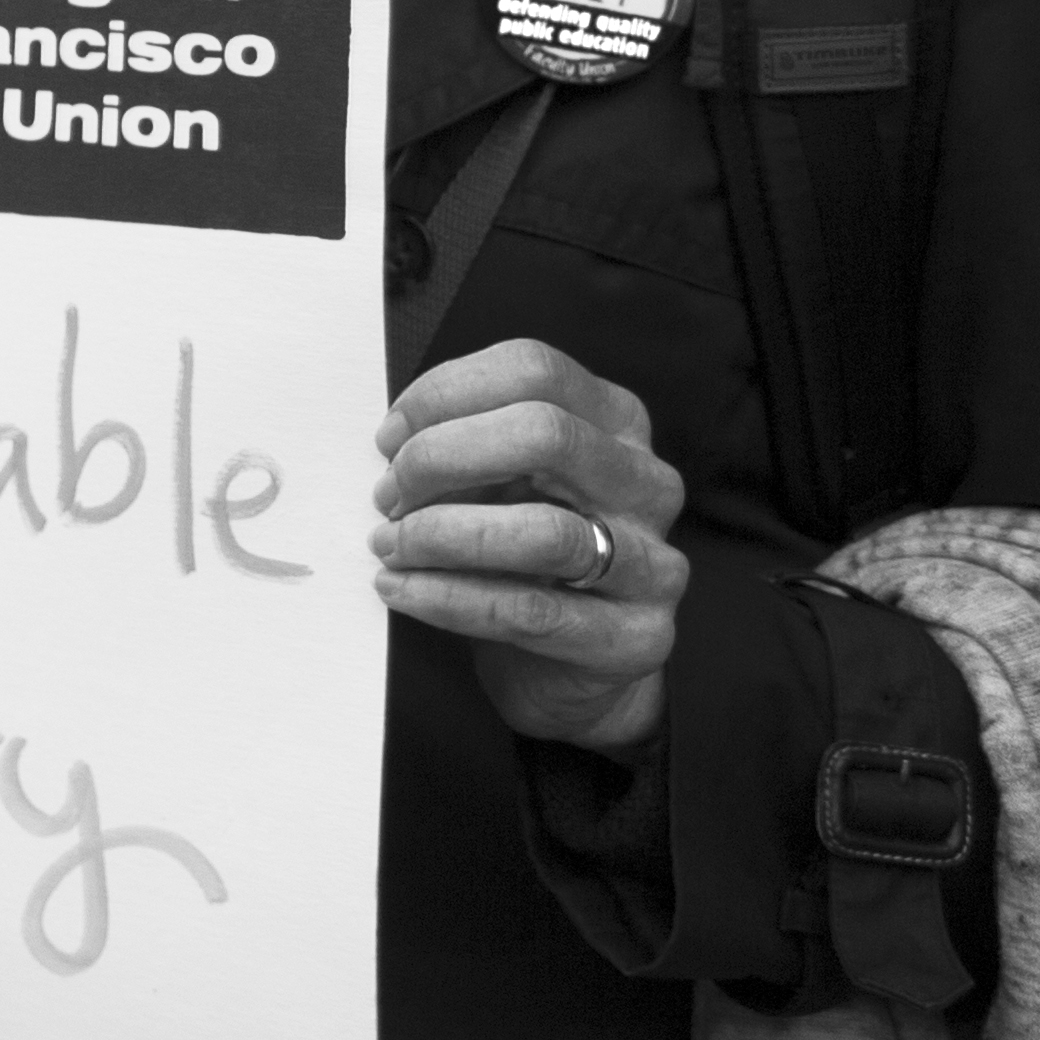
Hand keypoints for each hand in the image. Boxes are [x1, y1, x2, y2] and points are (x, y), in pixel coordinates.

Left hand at [375, 336, 686, 754]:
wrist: (564, 669)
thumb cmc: (516, 557)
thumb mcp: (495, 483)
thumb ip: (464, 448)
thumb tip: (394, 443)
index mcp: (615, 423)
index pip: (535, 370)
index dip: (446, 393)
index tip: (389, 438)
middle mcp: (647, 483)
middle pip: (545, 434)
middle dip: (442, 458)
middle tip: (386, 496)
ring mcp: (653, 561)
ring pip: (544, 531)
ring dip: (442, 535)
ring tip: (387, 546)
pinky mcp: (637, 637)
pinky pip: (531, 611)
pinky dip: (448, 598)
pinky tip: (401, 590)